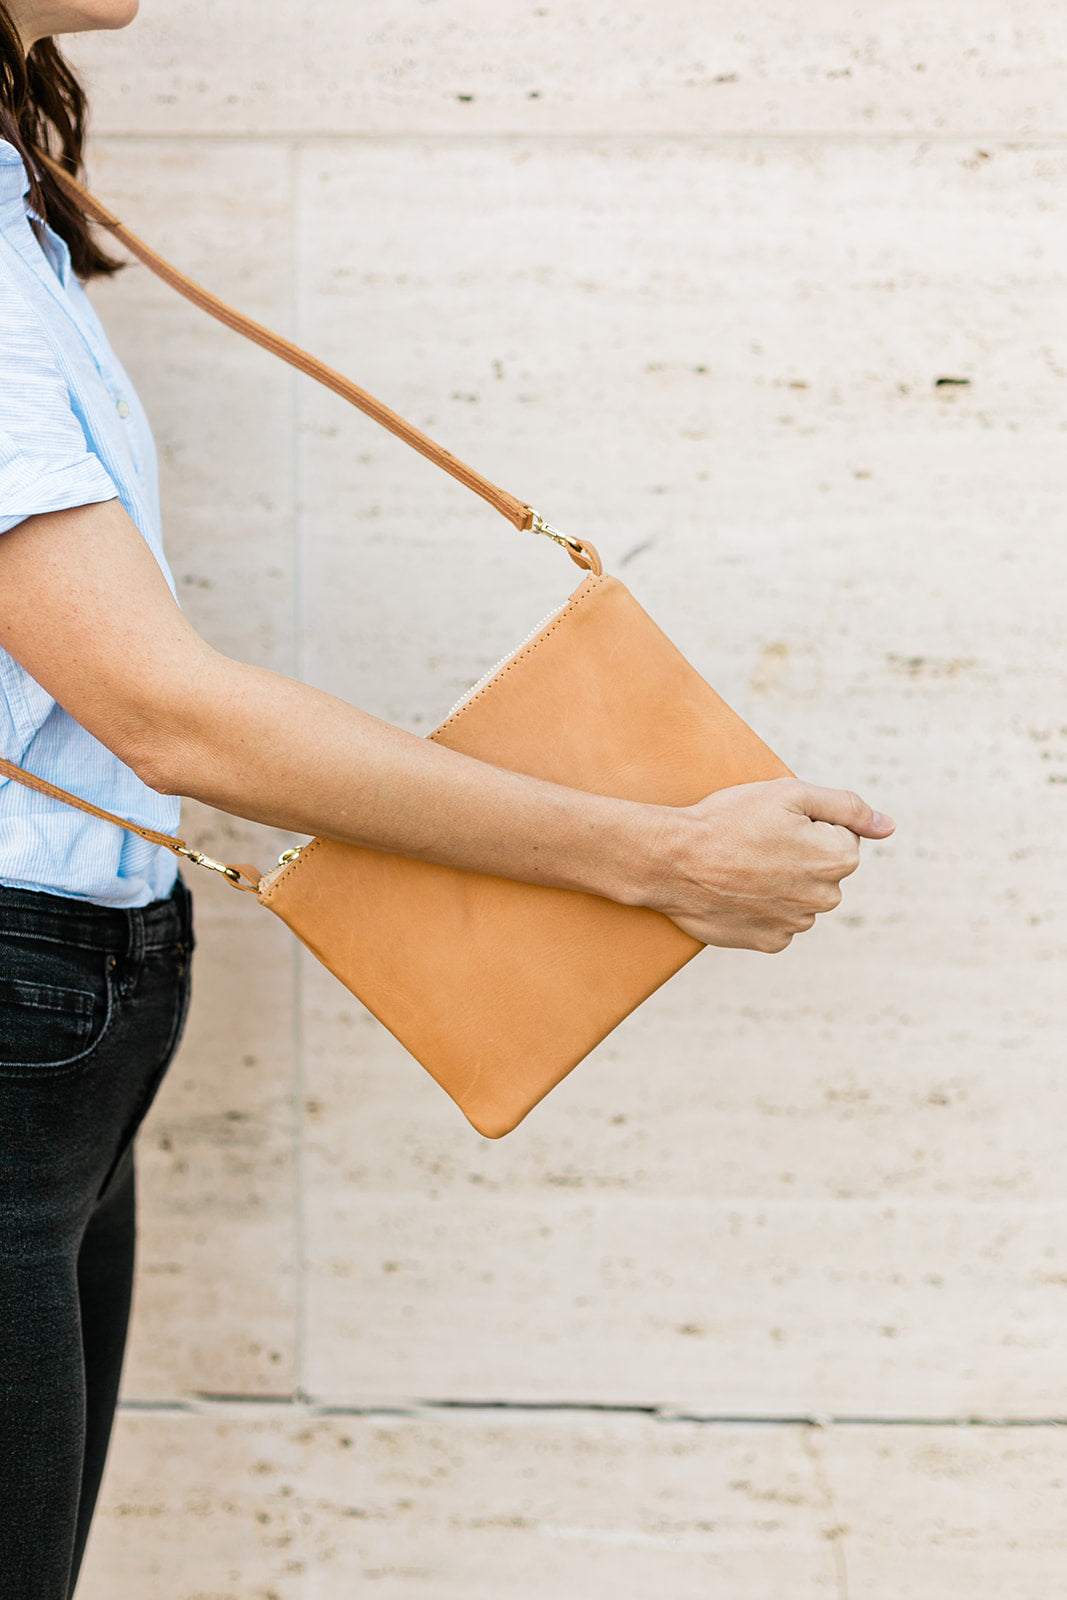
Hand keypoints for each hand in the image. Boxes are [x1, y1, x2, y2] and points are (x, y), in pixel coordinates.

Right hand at [645, 778, 894, 951]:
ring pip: (800, 896)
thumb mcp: (790, 793)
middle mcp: (826, 898)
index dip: (805, 823)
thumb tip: (889, 827)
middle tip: (755, 842)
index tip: (773, 824)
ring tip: (742, 866)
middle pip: (822, 868)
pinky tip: (737, 890)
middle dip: (798, 855)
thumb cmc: (728, 819)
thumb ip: (848, 807)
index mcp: (838, 858)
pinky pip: (777, 921)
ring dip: (780, 882)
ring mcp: (797, 924)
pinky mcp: (769, 942)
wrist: (672, 860)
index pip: (839, 835)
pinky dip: (762, 907)